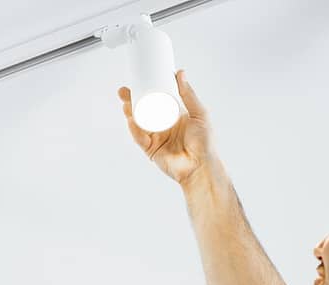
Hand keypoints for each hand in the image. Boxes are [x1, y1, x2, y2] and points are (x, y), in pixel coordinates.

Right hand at [119, 70, 213, 186]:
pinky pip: (139, 138)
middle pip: (143, 110)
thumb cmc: (204, 143)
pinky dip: (134, 130)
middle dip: (131, 101)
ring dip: (130, 114)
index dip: (146, 91)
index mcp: (174, 115)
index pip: (156, 100)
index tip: (138, 80)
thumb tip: (180, 73)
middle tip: (124, 92)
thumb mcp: (199, 113)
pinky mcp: (151, 150)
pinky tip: (131, 121)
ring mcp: (156, 137)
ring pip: (138, 123)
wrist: (200, 166)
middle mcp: (163, 125)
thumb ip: (189, 94)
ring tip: (126, 104)